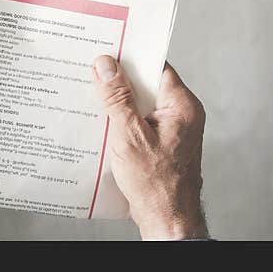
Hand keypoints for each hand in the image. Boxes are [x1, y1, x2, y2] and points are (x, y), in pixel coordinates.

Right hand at [93, 55, 207, 239]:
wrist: (168, 220)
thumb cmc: (156, 184)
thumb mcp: (129, 136)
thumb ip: (118, 99)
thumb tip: (106, 65)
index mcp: (182, 106)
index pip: (156, 67)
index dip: (131, 58)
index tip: (107, 51)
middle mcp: (182, 114)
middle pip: (147, 85)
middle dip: (119, 81)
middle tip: (91, 73)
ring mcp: (173, 129)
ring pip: (142, 104)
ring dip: (119, 103)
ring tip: (92, 98)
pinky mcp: (163, 143)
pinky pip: (141, 121)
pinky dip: (123, 120)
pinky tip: (102, 124)